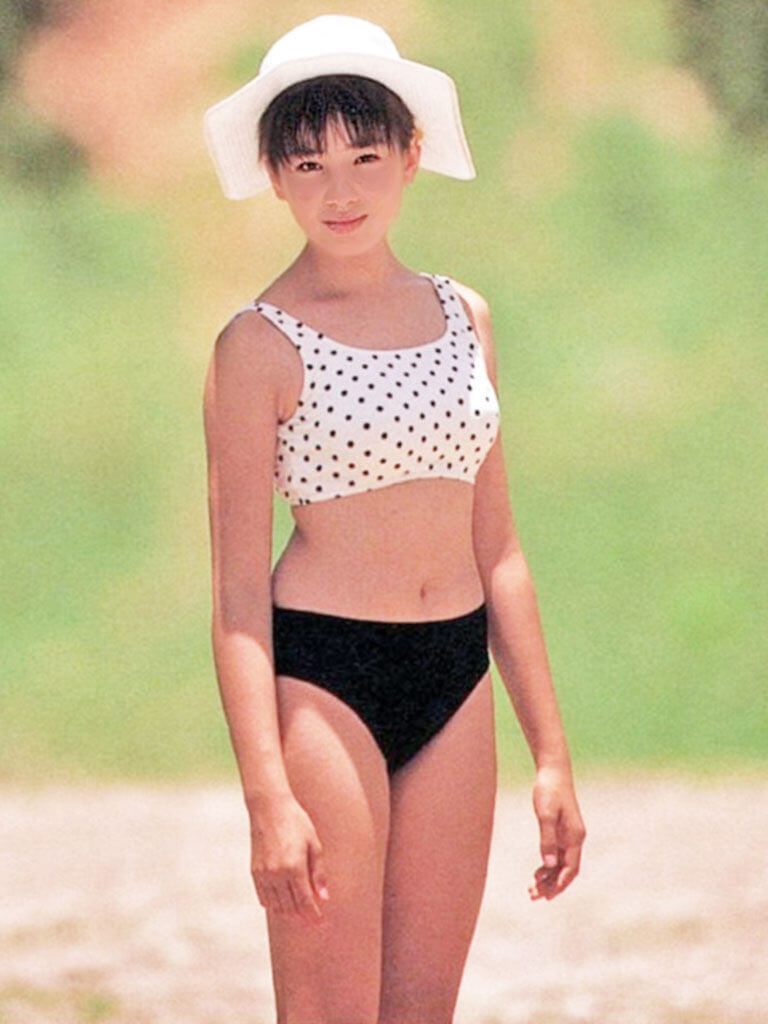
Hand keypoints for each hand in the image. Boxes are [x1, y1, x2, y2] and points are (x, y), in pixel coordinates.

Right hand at [249, 794, 329, 923]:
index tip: (321, 923)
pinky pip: (264, 898)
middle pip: (291, 908)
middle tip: (313, 919)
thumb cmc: (296, 822)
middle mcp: (277, 874)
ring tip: (300, 913)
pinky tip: (283, 904)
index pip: (305, 901)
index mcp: (294, 867)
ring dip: (289, 913)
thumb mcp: (313, 844)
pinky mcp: (255, 872)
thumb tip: (323, 897)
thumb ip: (318, 873)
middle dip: (303, 916)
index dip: (314, 916)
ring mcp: (264, 874)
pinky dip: (274, 905)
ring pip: (276, 906)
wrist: (269, 808)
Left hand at [529, 764, 585, 900]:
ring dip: (549, 878)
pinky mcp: (561, 831)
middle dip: (552, 885)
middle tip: (533, 896)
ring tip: (532, 889)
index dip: (560, 884)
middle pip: (566, 870)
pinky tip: (537, 873)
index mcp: (575, 836)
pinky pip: (557, 855)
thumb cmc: (549, 791)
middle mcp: (575, 839)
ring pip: (561, 864)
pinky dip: (548, 866)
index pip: (570, 868)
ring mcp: (569, 835)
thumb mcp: (545, 815)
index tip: (547, 896)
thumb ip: (547, 840)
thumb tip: (548, 865)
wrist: (552, 771)